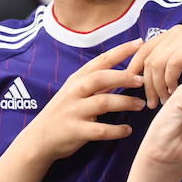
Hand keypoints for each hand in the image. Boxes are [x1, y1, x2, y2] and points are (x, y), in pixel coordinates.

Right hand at [22, 38, 145, 161]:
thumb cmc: (63, 112)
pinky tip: (127, 130)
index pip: (101, 60)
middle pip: (101, 78)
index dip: (120, 51)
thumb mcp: (76, 92)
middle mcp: (74, 92)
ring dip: (125, 103)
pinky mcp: (75, 131)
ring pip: (103, 103)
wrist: (40, 138)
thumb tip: (126, 72)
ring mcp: (74, 111)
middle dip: (123, 77)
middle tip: (142, 80)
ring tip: (140, 105)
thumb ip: (97, 83)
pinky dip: (116, 130)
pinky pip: (100, 130)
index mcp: (77, 79)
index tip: (139, 43)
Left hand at [125, 26, 181, 108]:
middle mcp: (173, 33)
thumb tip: (156, 76)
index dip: (134, 70)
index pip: (142, 51)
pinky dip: (170, 81)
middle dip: (144, 84)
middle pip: (146, 59)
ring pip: (156, 63)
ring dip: (157, 86)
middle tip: (150, 103)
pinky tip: (175, 93)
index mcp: (170, 35)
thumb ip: (173, 63)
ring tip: (162, 101)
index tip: (134, 90)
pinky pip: (172, 65)